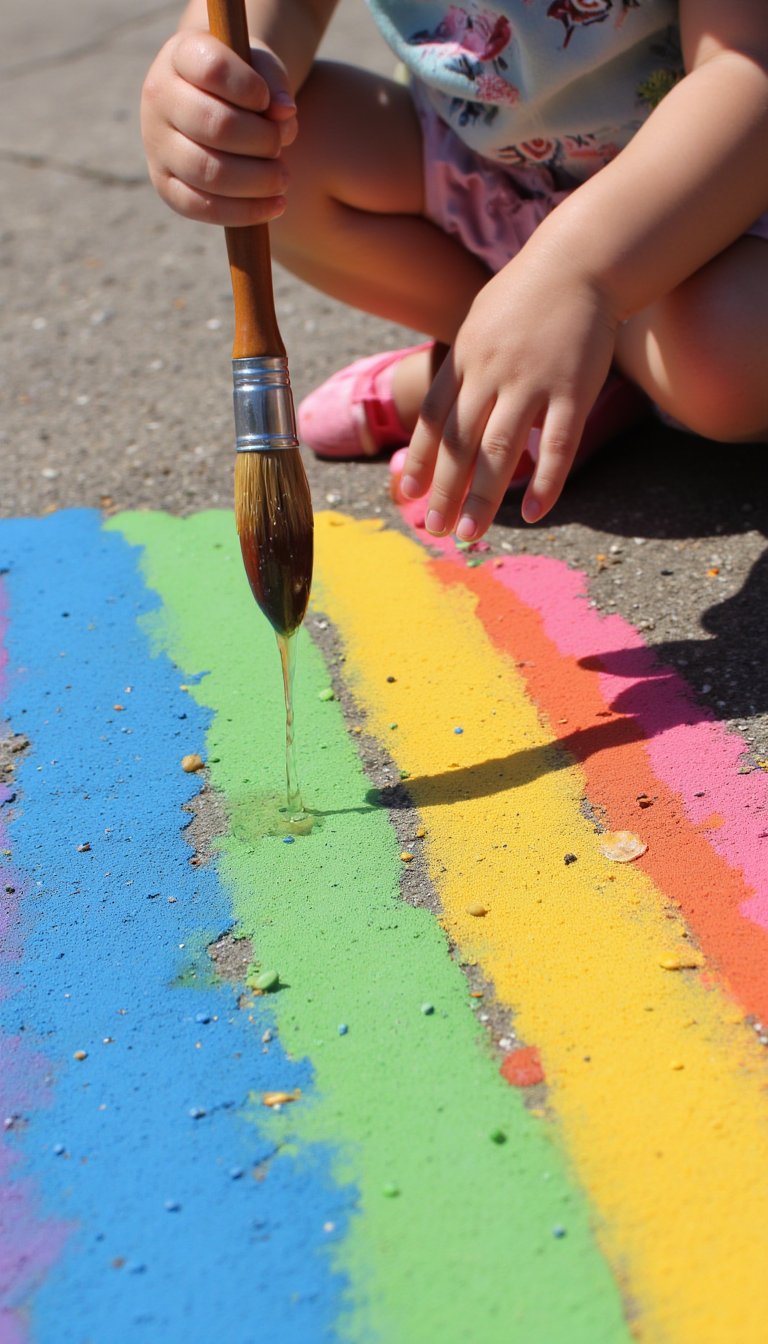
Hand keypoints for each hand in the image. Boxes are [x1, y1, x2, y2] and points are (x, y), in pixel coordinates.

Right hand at [140, 30, 297, 225]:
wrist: (212, 103)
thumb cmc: (243, 81)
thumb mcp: (260, 68)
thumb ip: (274, 82)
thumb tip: (285, 114)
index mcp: (181, 55)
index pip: (213, 68)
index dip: (248, 88)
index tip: (266, 100)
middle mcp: (159, 98)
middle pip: (215, 126)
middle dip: (261, 141)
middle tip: (280, 146)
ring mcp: (157, 145)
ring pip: (208, 171)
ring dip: (257, 180)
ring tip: (282, 178)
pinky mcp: (166, 186)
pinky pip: (202, 208)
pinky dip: (245, 212)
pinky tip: (276, 206)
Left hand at [400, 233, 618, 533]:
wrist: (582, 260)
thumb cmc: (527, 296)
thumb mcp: (480, 323)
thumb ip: (463, 367)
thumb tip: (444, 410)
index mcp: (465, 359)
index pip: (434, 419)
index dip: (420, 460)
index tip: (408, 495)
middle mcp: (491, 373)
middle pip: (460, 443)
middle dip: (444, 491)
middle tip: (433, 530)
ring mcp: (533, 382)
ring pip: (500, 450)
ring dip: (482, 497)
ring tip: (469, 533)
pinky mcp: (573, 390)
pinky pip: (556, 444)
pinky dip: (545, 482)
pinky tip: (533, 514)